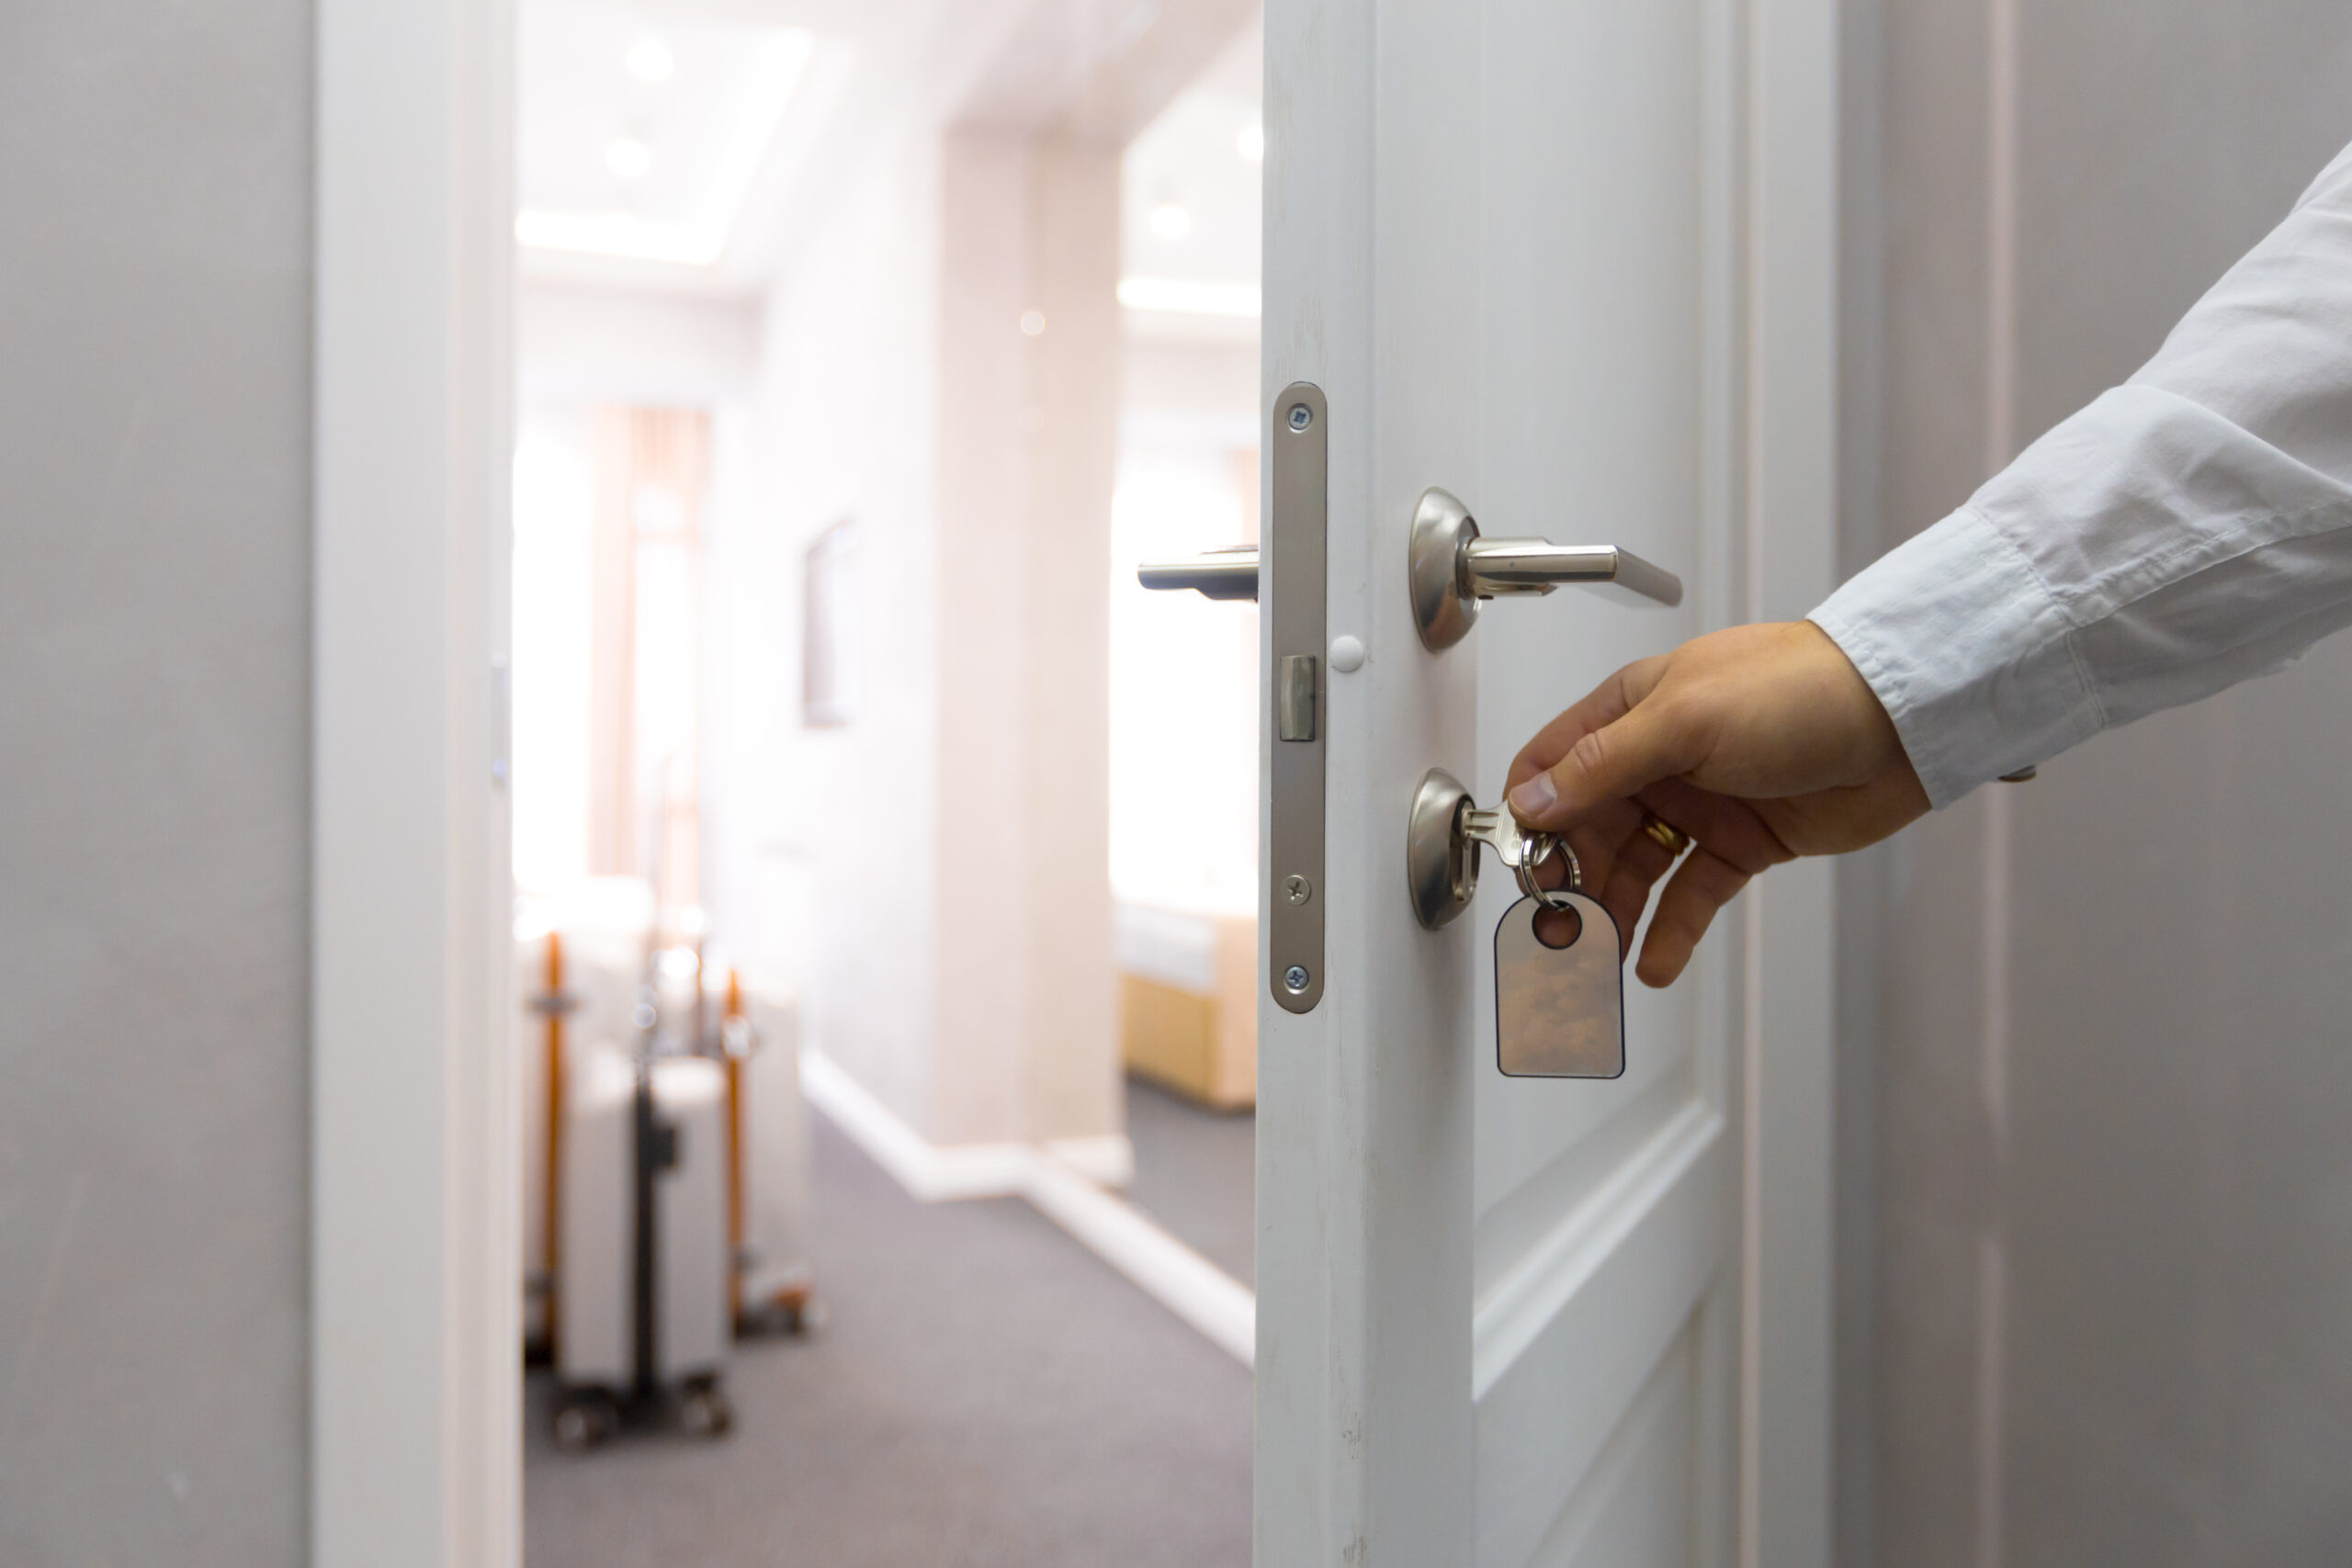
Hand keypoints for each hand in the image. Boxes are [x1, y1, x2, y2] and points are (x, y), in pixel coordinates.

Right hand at [1505, 620, 1927, 986]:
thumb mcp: (1686, 720)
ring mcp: (1699, 803)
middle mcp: (1657, 757)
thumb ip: (1604, 764)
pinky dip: (1670, 933)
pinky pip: (1690, 896)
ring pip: (1635, 869)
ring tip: (1603, 957)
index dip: (1531, 816)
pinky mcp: (1741, 844)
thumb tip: (1533, 801)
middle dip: (1570, 880)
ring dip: (1615, 913)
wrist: (1903, 720)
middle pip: (1588, 828)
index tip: (1523, 866)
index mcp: (1631, 710)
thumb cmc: (1798, 691)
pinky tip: (1652, 965)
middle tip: (1561, 929)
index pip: (1552, 765)